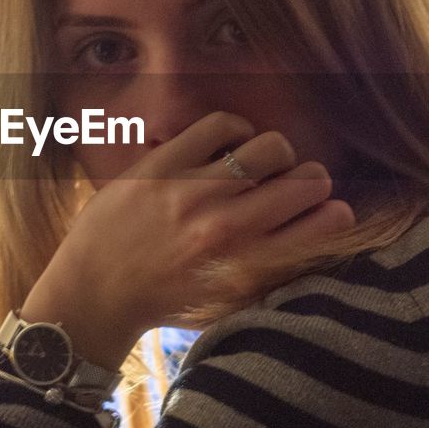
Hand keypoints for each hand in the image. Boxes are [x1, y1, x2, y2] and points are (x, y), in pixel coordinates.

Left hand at [20, 112, 355, 367]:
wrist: (92, 296)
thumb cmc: (165, 302)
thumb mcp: (228, 301)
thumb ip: (274, 270)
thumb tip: (325, 227)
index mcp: (246, 267)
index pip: (321, 227)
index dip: (336, 214)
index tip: (334, 211)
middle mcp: (226, 228)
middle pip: (306, 182)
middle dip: (312, 182)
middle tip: (296, 186)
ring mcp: (192, 192)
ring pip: (270, 148)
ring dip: (277, 156)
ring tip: (263, 165)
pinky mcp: (161, 165)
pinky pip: (220, 125)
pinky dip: (236, 130)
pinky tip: (230, 145)